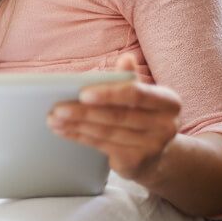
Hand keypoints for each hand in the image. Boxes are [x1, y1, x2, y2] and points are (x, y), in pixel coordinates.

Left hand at [47, 54, 180, 182]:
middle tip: (57, 107)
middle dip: (83, 111)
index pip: (137, 94)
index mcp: (168, 102)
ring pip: (106, 132)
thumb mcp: (141, 96)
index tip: (83, 93)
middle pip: (118, 116)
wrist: (154, 155)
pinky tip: (63, 130)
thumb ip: (130, 78)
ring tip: (53, 118)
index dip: (109, 94)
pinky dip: (79, 136)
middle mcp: (166, 125)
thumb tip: (126, 58)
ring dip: (76, 124)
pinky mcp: (137, 162)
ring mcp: (153, 146)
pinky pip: (102, 146)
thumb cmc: (141, 115)